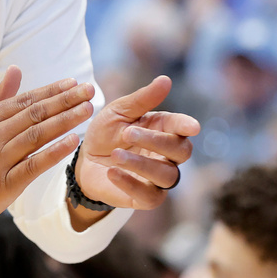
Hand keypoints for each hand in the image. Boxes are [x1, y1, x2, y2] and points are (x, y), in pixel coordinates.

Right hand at [0, 65, 93, 249]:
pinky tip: (72, 142)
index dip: (51, 91)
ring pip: (36, 135)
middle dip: (65, 101)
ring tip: (86, 110)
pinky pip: (32, 165)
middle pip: (34, 114)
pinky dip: (53, 153)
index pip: (25, 101)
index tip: (74, 83)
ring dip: (64, 121)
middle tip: (90, 91)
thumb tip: (16, 69)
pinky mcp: (3, 184)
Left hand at [75, 76, 198, 216]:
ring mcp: (158, 178)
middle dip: (157, 141)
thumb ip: (142, 99)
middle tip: (127, 133)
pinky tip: (112, 173)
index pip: (182, 128)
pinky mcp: (146, 198)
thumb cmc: (106, 133)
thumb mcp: (119, 112)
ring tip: (115, 155)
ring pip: (166, 175)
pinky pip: (150, 196)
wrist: (84, 160)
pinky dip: (132, 184)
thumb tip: (165, 79)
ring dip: (141, 164)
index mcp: (163, 129)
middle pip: (180, 151)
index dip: (186, 126)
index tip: (192, 126)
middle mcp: (166, 154)